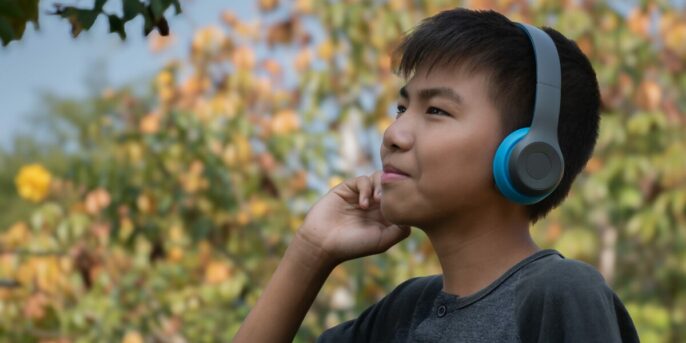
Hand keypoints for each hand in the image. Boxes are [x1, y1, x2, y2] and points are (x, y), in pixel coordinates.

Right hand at [296, 170, 411, 265]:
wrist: (322, 242)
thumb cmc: (353, 245)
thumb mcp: (382, 241)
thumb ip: (401, 230)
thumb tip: (412, 214)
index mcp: (385, 215)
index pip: (402, 197)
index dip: (405, 197)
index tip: (401, 206)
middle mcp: (375, 203)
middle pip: (392, 184)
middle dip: (393, 189)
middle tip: (386, 202)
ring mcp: (361, 194)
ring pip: (379, 178)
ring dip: (381, 186)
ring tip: (376, 201)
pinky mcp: (348, 188)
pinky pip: (363, 179)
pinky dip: (366, 188)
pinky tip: (363, 204)